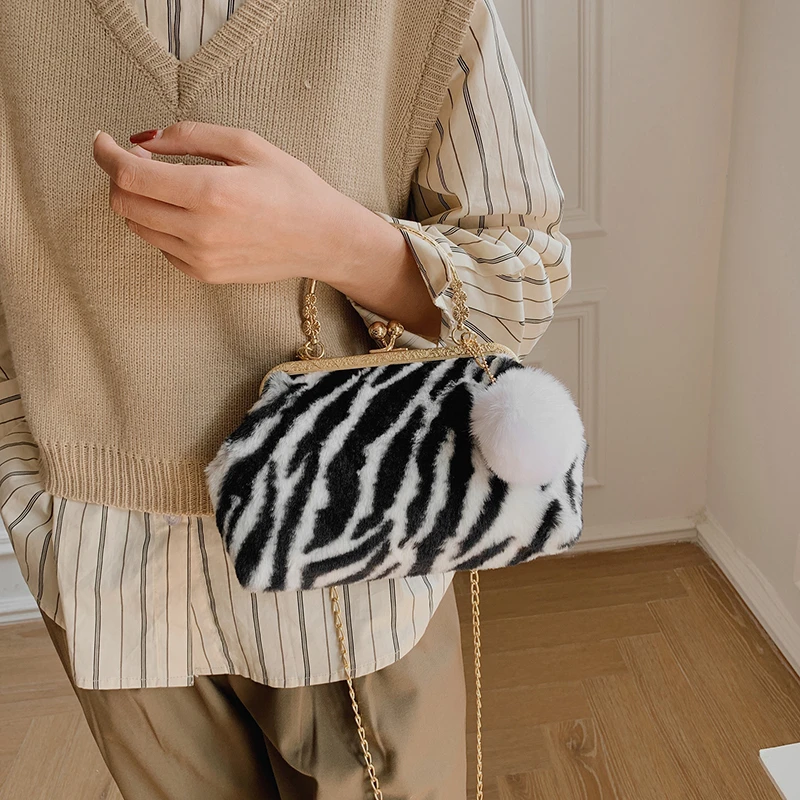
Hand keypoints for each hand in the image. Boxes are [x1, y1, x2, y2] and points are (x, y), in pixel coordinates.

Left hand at [92, 120, 373, 284]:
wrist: (323, 239)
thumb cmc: (292, 188)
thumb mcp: (247, 144)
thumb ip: (190, 136)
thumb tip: (143, 139)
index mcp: (210, 191)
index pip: (130, 175)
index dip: (106, 154)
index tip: (103, 140)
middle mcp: (199, 230)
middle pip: (124, 203)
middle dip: (118, 176)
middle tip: (136, 159)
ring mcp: (200, 258)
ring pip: (138, 227)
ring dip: (137, 201)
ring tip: (164, 184)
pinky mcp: (205, 274)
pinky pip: (161, 247)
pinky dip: (159, 225)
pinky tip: (185, 212)